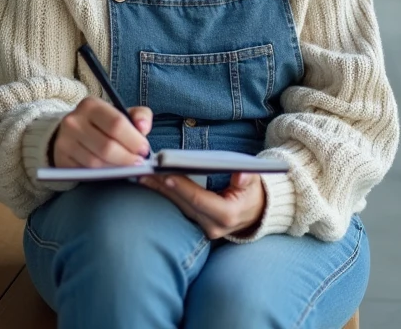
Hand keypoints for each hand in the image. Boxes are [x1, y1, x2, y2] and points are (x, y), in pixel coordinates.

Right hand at [52, 98, 151, 167]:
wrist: (72, 131)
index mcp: (91, 105)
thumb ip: (139, 116)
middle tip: (138, 163)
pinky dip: (101, 175)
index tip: (144, 150)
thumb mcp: (121, 113)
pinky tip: (110, 171)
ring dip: (116, 169)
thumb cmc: (102, 123)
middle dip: (127, 158)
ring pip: (96, 163)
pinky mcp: (61, 159)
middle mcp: (74, 121)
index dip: (134, 140)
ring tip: (126, 168)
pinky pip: (86, 172)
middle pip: (107, 147)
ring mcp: (65, 141)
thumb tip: (143, 126)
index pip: (116, 124)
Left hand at [140, 172, 265, 239]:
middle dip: (165, 187)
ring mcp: (205, 229)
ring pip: (179, 208)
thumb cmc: (253, 193)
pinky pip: (180, 210)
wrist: (256, 213)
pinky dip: (168, 196)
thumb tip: (242, 175)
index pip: (199, 200)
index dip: (182, 187)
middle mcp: (214, 226)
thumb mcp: (254, 182)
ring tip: (144, 177)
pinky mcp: (199, 226)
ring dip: (161, 191)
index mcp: (227, 215)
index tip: (166, 174)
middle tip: (147, 171)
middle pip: (184, 204)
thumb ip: (248, 177)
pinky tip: (153, 185)